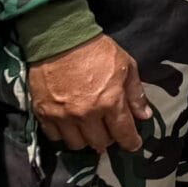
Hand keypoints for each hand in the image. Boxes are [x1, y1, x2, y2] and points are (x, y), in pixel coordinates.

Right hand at [29, 32, 147, 151]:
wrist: (61, 40)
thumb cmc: (98, 51)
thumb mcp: (127, 66)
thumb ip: (135, 93)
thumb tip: (143, 116)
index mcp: (110, 102)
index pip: (123, 132)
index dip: (131, 142)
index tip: (133, 145)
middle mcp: (86, 114)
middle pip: (99, 143)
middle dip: (109, 140)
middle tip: (110, 131)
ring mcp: (62, 116)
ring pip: (77, 144)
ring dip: (86, 140)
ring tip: (90, 130)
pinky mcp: (43, 114)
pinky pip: (55, 137)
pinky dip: (64, 135)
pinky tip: (70, 125)